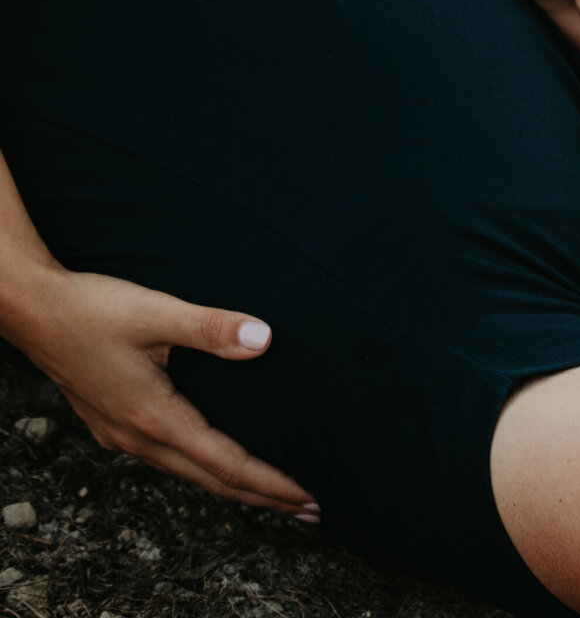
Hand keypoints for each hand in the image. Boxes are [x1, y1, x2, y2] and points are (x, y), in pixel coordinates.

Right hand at [16, 266, 317, 516]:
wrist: (32, 309)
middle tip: (308, 510)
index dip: (271, 484)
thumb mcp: (156, 313)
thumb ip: (211, 327)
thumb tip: (264, 339)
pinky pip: (167, 459)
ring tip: (269, 492)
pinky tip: (209, 456)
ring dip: (232, 484)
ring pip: (188, 472)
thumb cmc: (91, 309)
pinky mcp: (111, 421)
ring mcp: (121, 433)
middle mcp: (138, 437)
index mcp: (155, 418)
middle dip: (262, 498)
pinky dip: (201, 466)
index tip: (308, 498)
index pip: (227, 465)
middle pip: (211, 481)